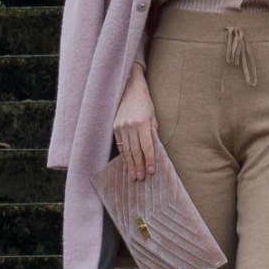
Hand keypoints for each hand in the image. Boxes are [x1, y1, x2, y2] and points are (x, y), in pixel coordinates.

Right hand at [112, 65, 160, 181]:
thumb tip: (153, 150)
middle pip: (135, 150)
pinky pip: (120, 145)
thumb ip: (153, 133)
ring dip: (130, 164)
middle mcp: (130, 126)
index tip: (151, 171)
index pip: (146, 146)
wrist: (130, 90)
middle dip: (138, 166)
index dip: (149, 159)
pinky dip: (123, 156)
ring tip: (133, 176)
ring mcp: (120, 126)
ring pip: (126, 150)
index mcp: (142, 123)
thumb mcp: (153, 117)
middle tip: (140, 179)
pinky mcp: (115, 127)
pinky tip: (125, 165)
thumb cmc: (145, 103)